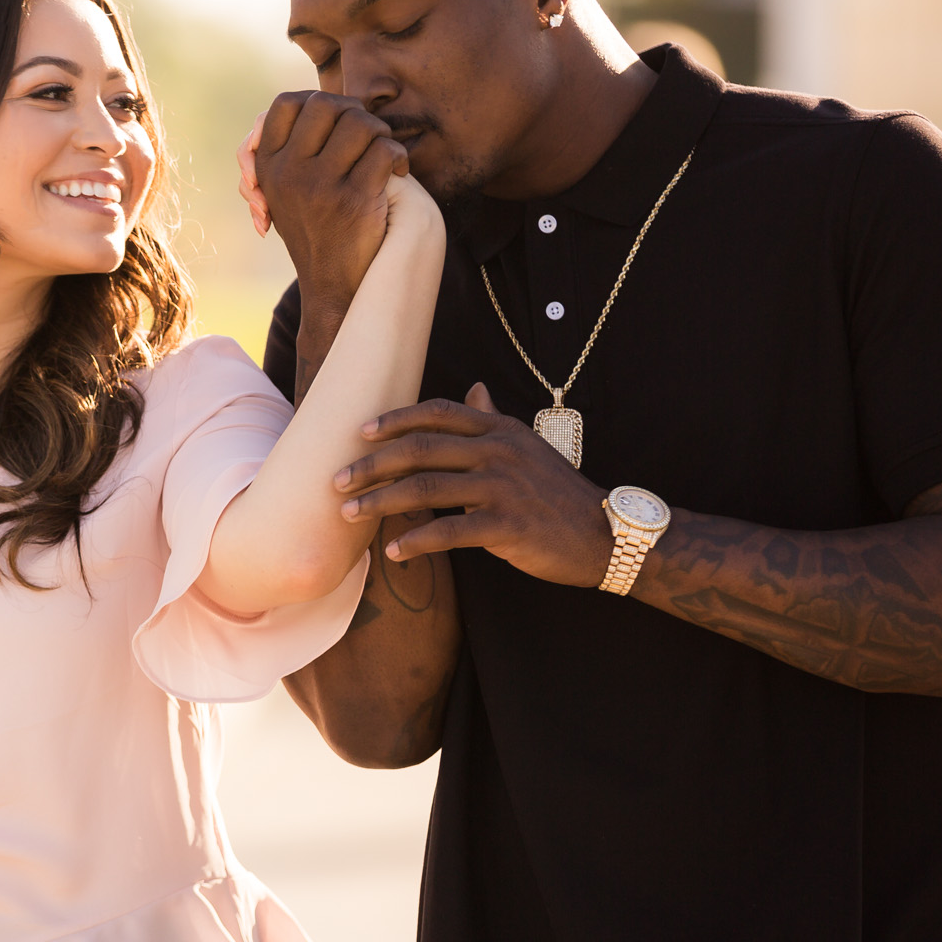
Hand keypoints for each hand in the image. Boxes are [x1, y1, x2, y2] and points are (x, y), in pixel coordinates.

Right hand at [239, 91, 407, 322]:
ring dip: (380, 132)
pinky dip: (398, 157)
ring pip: (359, 123)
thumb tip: (294, 105)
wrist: (332, 287)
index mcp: (268, 167)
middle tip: (364, 133)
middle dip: (352, 111)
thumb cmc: (313, 230)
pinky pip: (384, 151)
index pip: (285, 103)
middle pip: (325, 104)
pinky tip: (398, 172)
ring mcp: (320, 186)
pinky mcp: (355, 201)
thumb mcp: (281, 192)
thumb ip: (284, 150)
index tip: (332, 124)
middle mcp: (288, 173)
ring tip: (382, 152)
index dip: (315, 102)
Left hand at [333, 384, 616, 588]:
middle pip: (419, 450)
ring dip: (380, 502)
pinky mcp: (507, 525)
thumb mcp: (527, 446)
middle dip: (371, 464)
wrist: (604, 534)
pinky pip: (449, 532)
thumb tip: (473, 389)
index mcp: (499, 429)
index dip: (394, 419)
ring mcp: (502, 487)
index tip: (360, 432)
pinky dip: (416, 541)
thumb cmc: (557, 492)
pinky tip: (394, 552)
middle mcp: (498, 451)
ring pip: (425, 489)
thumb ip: (493, 420)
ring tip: (350, 513)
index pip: (437, 413)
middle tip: (337, 480)